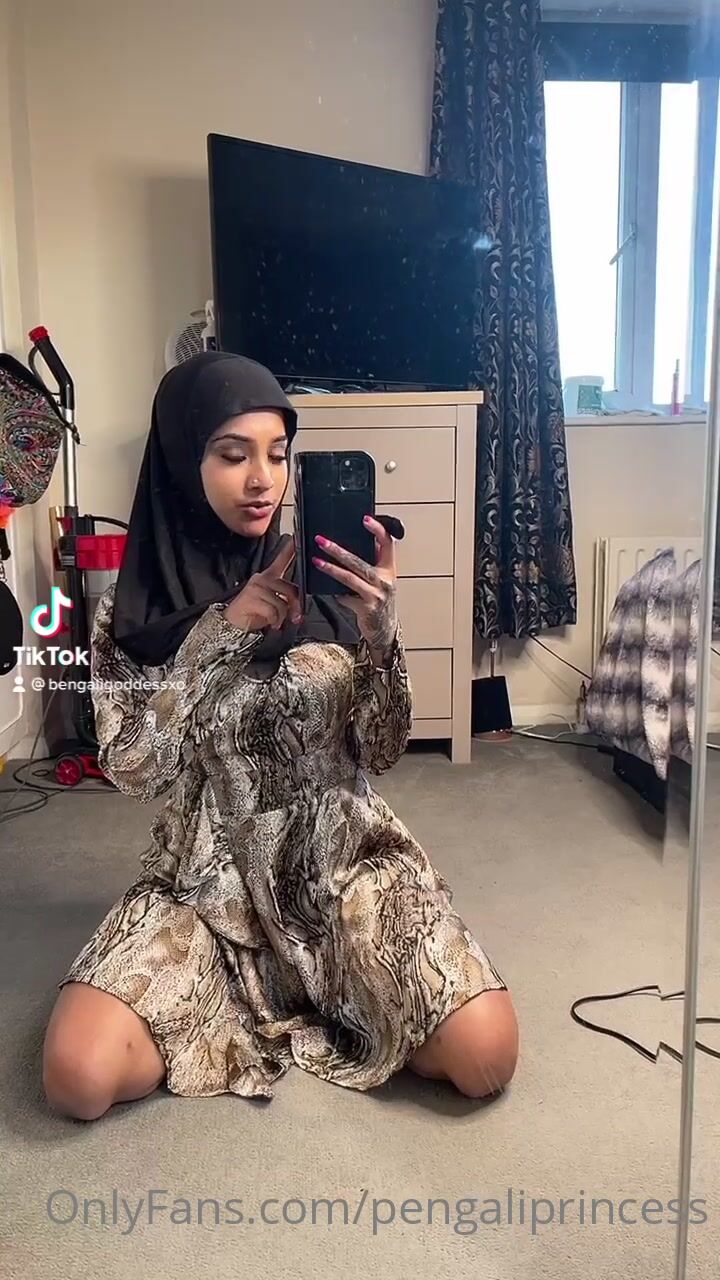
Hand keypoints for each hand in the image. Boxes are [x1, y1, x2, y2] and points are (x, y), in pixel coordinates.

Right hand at [223, 536, 301, 631]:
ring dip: (282, 616)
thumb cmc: (255, 612)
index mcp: (269, 577)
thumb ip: (287, 600)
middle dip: (296, 606)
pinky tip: (271, 624)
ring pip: (282, 602)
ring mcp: (256, 587)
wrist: (233, 623)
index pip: (282, 560)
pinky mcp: (251, 598)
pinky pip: (273, 610)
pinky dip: (275, 620)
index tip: (298, 538)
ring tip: (276, 622)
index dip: (290, 549)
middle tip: (295, 618)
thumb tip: (299, 607)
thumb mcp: (274, 604)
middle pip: (290, 588)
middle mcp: (262, 578)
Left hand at [312, 516, 398, 663]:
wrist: (384, 628)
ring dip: (331, 569)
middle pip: (359, 561)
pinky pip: (346, 597)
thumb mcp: (381, 579)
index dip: (378, 530)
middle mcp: (385, 580)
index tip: (365, 519)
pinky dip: (336, 593)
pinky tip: (325, 589)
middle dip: (338, 550)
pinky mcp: (366, 608)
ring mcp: (376, 595)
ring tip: (316, 561)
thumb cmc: (378, 600)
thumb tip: (354, 542)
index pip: (387, 544)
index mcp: (389, 569)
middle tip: (321, 541)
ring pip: (349, 578)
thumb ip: (372, 562)